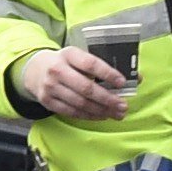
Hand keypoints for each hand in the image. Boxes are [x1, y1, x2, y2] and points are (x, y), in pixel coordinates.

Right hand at [8, 45, 130, 120]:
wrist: (34, 70)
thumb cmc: (65, 63)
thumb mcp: (79, 57)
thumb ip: (104, 66)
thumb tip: (136, 77)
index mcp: (69, 54)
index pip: (90, 64)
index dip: (107, 74)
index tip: (122, 82)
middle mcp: (57, 70)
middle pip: (86, 88)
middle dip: (107, 99)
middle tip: (123, 106)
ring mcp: (50, 87)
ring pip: (80, 103)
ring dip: (101, 111)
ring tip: (116, 113)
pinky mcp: (47, 102)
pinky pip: (72, 112)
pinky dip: (89, 116)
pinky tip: (101, 116)